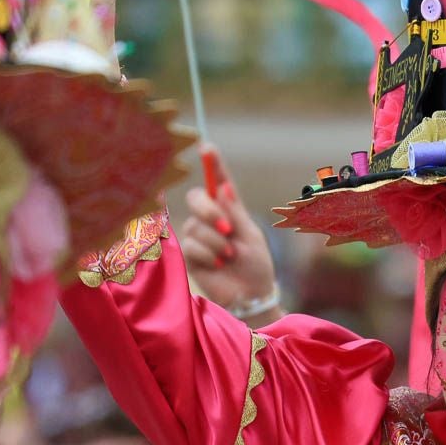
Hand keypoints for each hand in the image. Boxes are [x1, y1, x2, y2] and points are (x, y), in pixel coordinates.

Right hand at [181, 172, 278, 312]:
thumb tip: (223, 188)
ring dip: (216, 242)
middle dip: (210, 211)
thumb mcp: (251, 236)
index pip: (220, 183)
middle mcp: (211, 219)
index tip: (207, 147)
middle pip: (196, 198)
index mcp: (230, 210)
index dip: (213, 165)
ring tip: (229, 256)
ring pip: (195, 226)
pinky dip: (209, 254)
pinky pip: (191, 245)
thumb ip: (235, 214)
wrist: (251, 296)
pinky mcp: (189, 255)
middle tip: (228, 229)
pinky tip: (219, 265)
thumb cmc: (256, 266)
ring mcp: (198, 236)